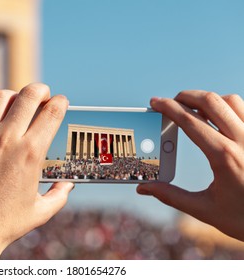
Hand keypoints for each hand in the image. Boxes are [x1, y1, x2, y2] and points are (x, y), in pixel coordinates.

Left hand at [0, 83, 73, 258]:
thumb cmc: (6, 223)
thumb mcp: (41, 211)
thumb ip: (60, 195)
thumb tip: (69, 185)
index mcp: (31, 153)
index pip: (52, 112)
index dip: (61, 102)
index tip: (61, 102)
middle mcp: (7, 139)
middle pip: (28, 95)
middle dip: (41, 90)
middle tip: (42, 95)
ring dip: (12, 96)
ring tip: (15, 105)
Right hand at [137, 91, 243, 240]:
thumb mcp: (205, 210)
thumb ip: (171, 196)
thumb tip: (144, 189)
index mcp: (224, 157)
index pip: (190, 121)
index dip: (169, 108)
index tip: (156, 102)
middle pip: (211, 101)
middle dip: (186, 96)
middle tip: (172, 101)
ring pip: (231, 101)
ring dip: (209, 100)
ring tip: (194, 109)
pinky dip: (228, 107)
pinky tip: (218, 120)